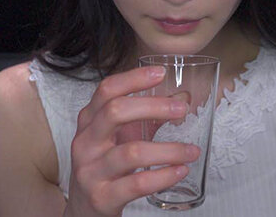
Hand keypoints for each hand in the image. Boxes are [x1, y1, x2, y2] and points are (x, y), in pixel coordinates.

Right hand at [63, 66, 201, 216]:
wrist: (83, 211)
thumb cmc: (104, 168)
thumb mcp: (117, 139)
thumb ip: (146, 119)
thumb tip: (182, 99)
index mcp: (89, 122)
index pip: (107, 90)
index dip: (134, 78)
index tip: (161, 73)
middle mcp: (85, 142)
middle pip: (115, 112)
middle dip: (154, 107)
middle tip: (182, 110)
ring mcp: (90, 170)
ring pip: (132, 152)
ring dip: (169, 149)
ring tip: (191, 151)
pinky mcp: (102, 197)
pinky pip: (137, 184)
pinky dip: (164, 176)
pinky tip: (180, 171)